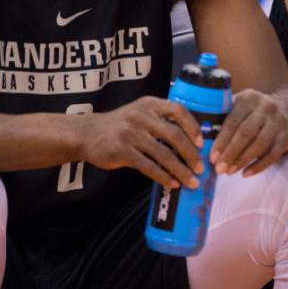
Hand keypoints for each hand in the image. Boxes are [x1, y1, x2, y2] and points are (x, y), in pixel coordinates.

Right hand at [80, 97, 203, 189]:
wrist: (86, 133)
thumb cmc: (120, 125)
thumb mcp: (139, 113)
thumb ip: (160, 120)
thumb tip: (190, 142)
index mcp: (150, 104)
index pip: (178, 110)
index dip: (193, 127)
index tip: (201, 144)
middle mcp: (141, 116)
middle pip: (174, 135)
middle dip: (191, 154)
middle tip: (200, 169)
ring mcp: (130, 133)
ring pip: (163, 154)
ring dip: (180, 170)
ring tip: (190, 181)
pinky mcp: (121, 150)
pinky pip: (147, 166)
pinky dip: (162, 177)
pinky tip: (171, 184)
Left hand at [210, 89, 287, 176]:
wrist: (287, 108)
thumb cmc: (253, 111)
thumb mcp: (240, 106)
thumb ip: (223, 117)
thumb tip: (201, 140)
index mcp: (248, 98)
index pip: (232, 121)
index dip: (221, 141)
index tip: (212, 157)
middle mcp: (265, 107)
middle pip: (246, 133)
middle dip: (231, 153)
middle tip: (219, 169)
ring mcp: (278, 121)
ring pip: (260, 144)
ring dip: (243, 160)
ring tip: (230, 172)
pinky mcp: (286, 135)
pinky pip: (273, 154)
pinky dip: (259, 166)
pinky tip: (246, 174)